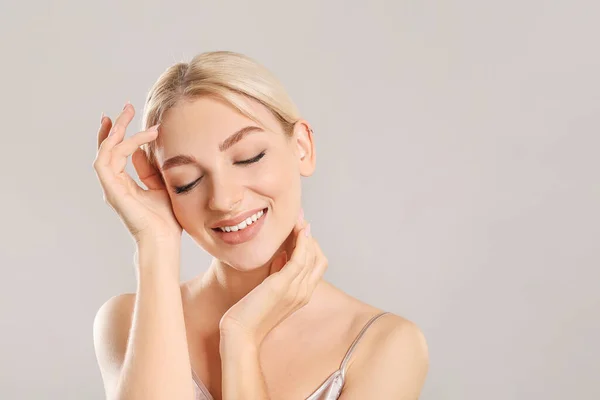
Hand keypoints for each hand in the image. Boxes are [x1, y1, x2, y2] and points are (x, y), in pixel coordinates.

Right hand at [93, 102, 181, 243]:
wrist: (163, 240)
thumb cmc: (166, 220)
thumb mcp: (160, 186)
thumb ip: (150, 169)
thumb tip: (145, 150)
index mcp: (124, 184)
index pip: (116, 153)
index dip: (119, 134)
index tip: (128, 115)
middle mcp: (114, 184)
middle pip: (107, 148)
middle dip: (115, 126)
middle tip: (126, 107)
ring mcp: (111, 188)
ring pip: (105, 151)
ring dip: (117, 132)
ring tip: (128, 115)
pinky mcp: (112, 191)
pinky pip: (106, 163)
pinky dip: (117, 147)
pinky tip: (134, 138)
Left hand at [219, 210, 327, 345]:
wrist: (240, 334)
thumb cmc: (249, 314)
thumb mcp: (268, 290)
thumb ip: (277, 274)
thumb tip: (280, 256)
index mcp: (302, 295)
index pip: (317, 265)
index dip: (311, 246)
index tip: (299, 231)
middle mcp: (304, 292)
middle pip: (319, 258)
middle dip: (310, 237)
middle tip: (298, 220)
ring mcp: (296, 289)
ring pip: (312, 255)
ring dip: (305, 234)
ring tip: (296, 219)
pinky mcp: (283, 285)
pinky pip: (301, 258)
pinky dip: (302, 241)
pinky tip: (297, 230)